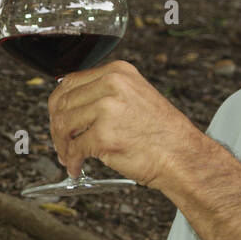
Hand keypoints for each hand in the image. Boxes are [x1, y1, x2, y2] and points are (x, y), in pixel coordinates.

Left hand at [47, 60, 210, 192]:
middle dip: (56, 126)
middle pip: (63, 103)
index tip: (56, 117)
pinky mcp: (104, 135)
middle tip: (60, 141)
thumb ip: (104, 94)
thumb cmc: (162, 133)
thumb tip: (72, 106)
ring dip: (61, 145)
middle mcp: (111, 85)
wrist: (184, 156)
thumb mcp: (134, 97)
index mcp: (117, 72)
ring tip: (67, 156)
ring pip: (64, 125)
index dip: (58, 104)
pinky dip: (71, 161)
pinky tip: (76, 167)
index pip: (70, 82)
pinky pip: (75, 149)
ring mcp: (107, 109)